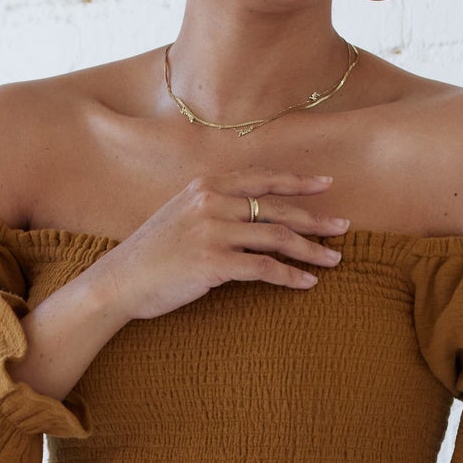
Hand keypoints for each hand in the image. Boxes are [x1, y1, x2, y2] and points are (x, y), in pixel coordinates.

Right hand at [93, 172, 348, 323]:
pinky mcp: (214, 264)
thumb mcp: (180, 215)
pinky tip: (308, 283)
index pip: (263, 180)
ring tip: (335, 260)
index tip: (327, 184)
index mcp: (206, 186)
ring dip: (311, 250)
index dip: (298, 182)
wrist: (118, 281)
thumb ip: (213, 207)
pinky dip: (291, 276)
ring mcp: (213, 232)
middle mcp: (212, 202)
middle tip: (344, 228)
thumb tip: (250, 214)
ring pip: (277, 238)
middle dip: (316, 219)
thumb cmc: (151, 254)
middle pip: (277, 209)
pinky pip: (264, 268)